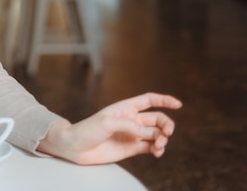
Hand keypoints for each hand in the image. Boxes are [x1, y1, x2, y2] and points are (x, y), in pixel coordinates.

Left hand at [37, 92, 181, 164]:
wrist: (75, 147)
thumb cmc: (87, 130)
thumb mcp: (106, 123)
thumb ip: (128, 125)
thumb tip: (147, 132)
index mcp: (125, 108)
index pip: (148, 100)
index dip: (164, 100)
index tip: (179, 104)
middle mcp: (131, 120)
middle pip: (157, 119)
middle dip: (167, 125)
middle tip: (167, 133)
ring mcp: (132, 134)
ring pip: (156, 134)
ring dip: (163, 139)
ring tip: (158, 146)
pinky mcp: (131, 148)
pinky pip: (150, 147)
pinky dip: (158, 149)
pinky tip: (157, 152)